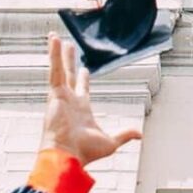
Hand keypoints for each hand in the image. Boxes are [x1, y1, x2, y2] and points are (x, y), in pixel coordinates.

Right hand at [43, 35, 141, 164]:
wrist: (67, 155)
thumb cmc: (84, 152)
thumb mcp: (110, 141)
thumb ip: (124, 134)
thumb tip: (139, 134)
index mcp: (81, 110)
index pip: (82, 89)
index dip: (83, 78)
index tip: (84, 69)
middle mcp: (69, 101)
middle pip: (69, 75)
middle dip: (69, 61)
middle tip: (68, 46)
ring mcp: (60, 96)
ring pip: (59, 69)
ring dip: (58, 53)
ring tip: (56, 37)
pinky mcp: (54, 93)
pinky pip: (54, 70)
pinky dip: (53, 55)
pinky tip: (54, 41)